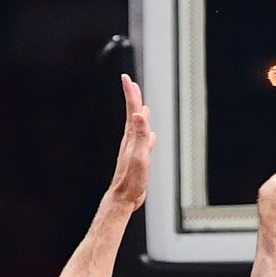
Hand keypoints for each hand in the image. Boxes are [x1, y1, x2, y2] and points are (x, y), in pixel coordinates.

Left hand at [105, 73, 155, 208]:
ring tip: (142, 105)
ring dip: (140, 114)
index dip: (131, 93)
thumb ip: (140, 135)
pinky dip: (147, 135)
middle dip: (133, 98)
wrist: (124, 198)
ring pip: (138, 127)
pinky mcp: (138, 159)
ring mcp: (134, 149)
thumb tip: (140, 114)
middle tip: (131, 83)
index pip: (132, 110)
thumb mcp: (139, 156)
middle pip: (133, 115)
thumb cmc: (131, 181)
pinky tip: (150, 136)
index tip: (127, 78)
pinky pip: (144, 142)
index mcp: (131, 138)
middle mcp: (131, 141)